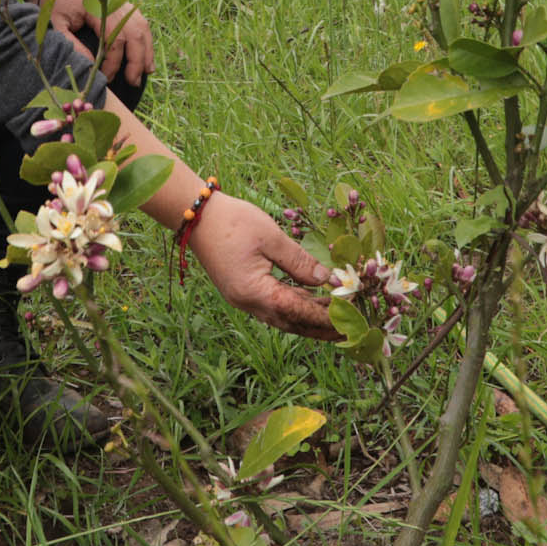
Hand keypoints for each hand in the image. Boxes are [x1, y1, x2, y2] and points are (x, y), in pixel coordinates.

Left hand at [45, 0, 155, 88]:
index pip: (115, 39)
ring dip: (146, 51)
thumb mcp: (56, 25)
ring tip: (146, 72)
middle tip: (133, 82)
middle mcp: (115, 4)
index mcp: (98, 8)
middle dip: (137, 60)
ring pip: (141, 28)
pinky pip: (140, 22)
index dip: (114, 62)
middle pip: (134, 34)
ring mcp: (121, 3)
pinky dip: (145, 39)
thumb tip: (92, 65)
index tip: (108, 78)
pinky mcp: (122, 5)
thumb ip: (73, 45)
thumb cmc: (54, 4)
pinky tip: (146, 54)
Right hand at [187, 195, 342, 340]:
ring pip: (284, 317)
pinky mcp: (243, 291)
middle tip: (350, 330)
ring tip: (337, 319)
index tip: (350, 320)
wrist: (196, 216)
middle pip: (292, 323)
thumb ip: (299, 261)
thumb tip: (328, 279)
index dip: (325, 317)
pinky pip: (275, 306)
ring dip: (309, 318)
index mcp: (255, 293)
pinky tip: (313, 302)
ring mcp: (244, 299)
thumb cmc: (233, 222)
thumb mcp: (271, 237)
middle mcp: (249, 303)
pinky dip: (296, 306)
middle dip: (321, 327)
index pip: (298, 312)